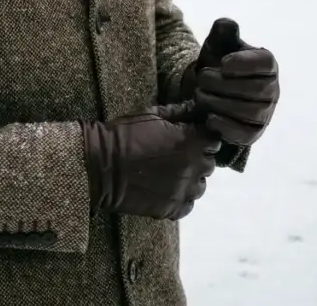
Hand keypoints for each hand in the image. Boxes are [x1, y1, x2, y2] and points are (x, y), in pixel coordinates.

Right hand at [81, 102, 220, 220]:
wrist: (102, 165)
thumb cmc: (126, 134)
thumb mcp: (152, 114)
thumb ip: (179, 112)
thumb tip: (197, 106)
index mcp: (192, 142)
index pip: (214, 139)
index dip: (203, 136)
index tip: (191, 135)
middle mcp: (194, 168)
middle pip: (209, 163)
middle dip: (198, 156)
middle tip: (178, 152)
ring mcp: (184, 191)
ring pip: (200, 185)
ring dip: (191, 178)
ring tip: (171, 171)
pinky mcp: (173, 210)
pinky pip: (188, 204)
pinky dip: (181, 196)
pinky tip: (166, 187)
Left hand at [190, 18, 278, 146]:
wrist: (208, 89)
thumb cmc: (217, 62)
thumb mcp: (218, 43)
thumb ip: (223, 31)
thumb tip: (227, 24)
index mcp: (266, 63)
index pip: (265, 64)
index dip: (246, 64)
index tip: (223, 63)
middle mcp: (272, 89)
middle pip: (257, 89)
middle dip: (226, 84)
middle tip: (202, 78)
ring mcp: (265, 113)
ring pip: (250, 112)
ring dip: (221, 103)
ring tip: (199, 94)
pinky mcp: (253, 133)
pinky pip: (245, 134)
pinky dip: (226, 127)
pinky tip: (209, 118)